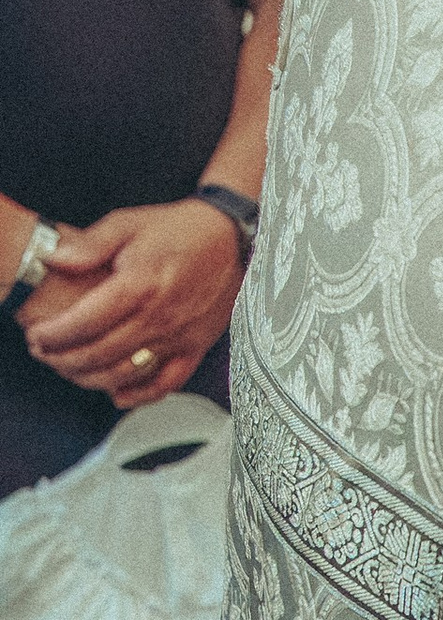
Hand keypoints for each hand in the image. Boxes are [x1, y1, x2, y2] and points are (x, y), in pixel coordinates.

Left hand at [20, 201, 242, 403]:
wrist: (228, 238)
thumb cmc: (175, 229)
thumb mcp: (127, 223)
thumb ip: (88, 245)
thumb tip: (52, 260)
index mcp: (140, 285)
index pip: (86, 322)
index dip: (55, 334)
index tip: (37, 336)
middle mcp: (159, 316)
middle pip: (101, 353)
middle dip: (65, 359)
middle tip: (45, 355)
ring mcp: (179, 336)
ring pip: (128, 373)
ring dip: (92, 379)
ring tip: (70, 370)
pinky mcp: (196, 347)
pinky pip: (167, 383)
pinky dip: (140, 395)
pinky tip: (117, 395)